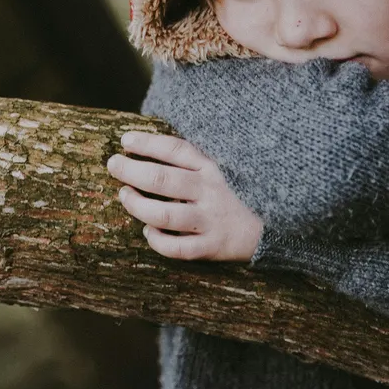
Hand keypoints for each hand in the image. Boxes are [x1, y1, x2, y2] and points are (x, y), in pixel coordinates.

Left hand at [106, 131, 263, 260]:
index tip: (126, 140)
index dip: (148, 143)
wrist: (274, 228)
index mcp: (212, 167)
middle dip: (132, 170)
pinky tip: (148, 231)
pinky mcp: (212, 246)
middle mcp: (209, 191)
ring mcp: (210, 220)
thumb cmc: (237, 193)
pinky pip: (178, 248)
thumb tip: (148, 147)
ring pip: (164, 215)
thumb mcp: (221, 168)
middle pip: (162, 179)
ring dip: (138, 205)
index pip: (175, 149)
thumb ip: (191, 159)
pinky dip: (157, 241)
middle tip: (114, 165)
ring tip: (124, 195)